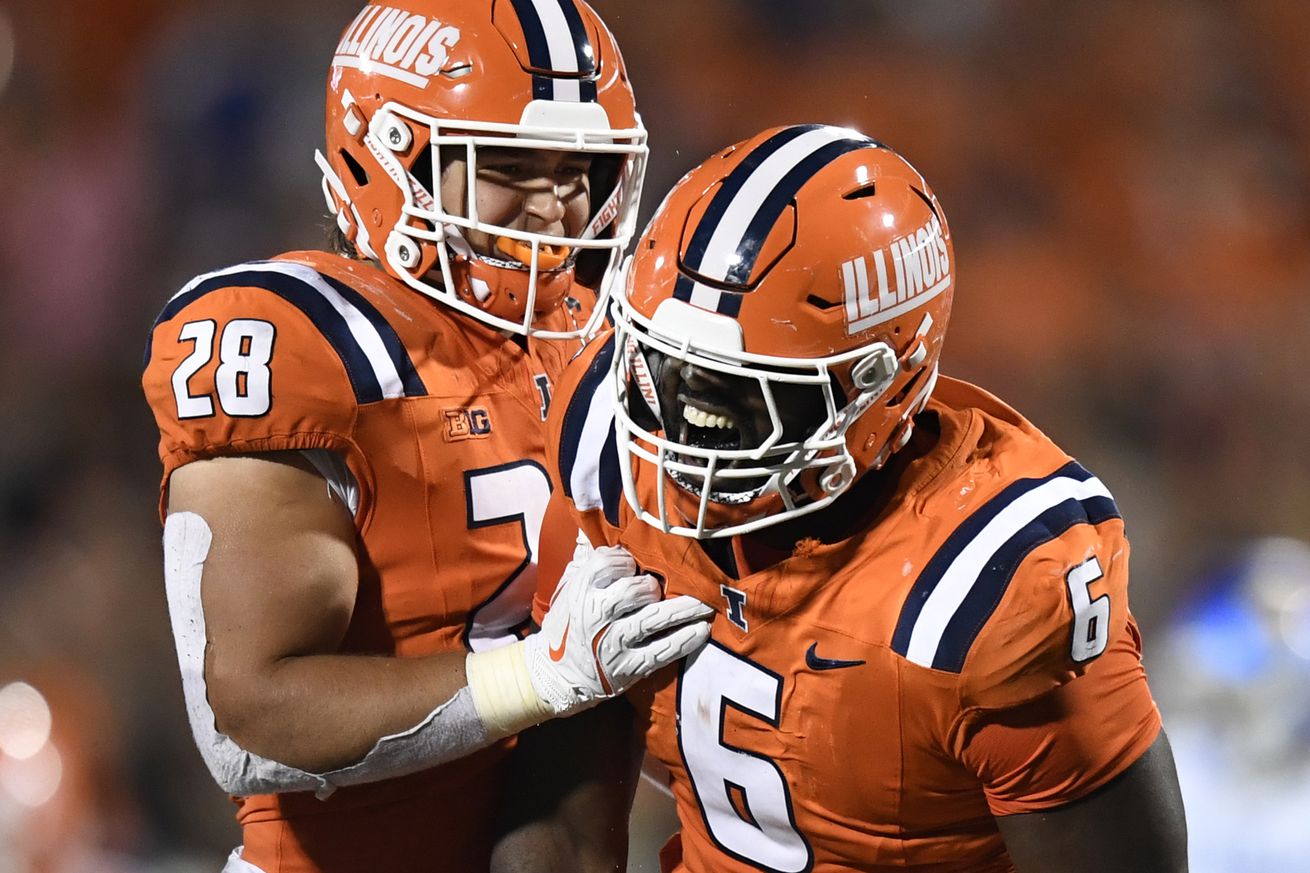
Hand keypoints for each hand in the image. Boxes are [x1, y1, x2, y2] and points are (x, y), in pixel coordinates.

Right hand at [524, 544, 712, 714]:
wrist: (558, 675)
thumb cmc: (570, 623)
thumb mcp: (569, 588)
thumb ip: (585, 557)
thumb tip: (595, 525)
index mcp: (580, 591)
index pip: (605, 563)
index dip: (624, 560)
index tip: (634, 565)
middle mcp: (595, 616)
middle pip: (632, 590)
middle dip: (652, 586)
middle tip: (663, 587)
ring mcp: (612, 643)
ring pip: (653, 619)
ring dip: (683, 609)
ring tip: (704, 603)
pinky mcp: (628, 667)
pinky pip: (662, 650)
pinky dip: (684, 639)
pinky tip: (701, 630)